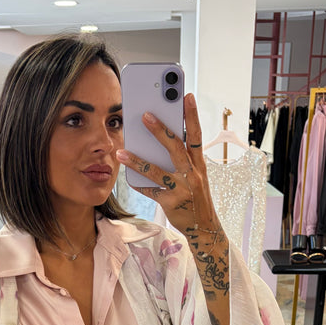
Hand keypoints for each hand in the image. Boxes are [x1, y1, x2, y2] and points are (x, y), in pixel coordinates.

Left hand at [116, 93, 222, 239]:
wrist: (204, 228)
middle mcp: (192, 174)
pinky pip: (150, 191)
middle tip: (145, 114)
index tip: (187, 96)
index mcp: (199, 164)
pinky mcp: (171, 203)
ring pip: (157, 170)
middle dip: (160, 130)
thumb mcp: (196, 176)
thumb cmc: (196, 198)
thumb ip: (183, 160)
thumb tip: (164, 141)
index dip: (192, 116)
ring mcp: (182, 189)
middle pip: (176, 147)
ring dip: (137, 160)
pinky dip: (138, 184)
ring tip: (121, 151)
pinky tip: (127, 177)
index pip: (196, 135)